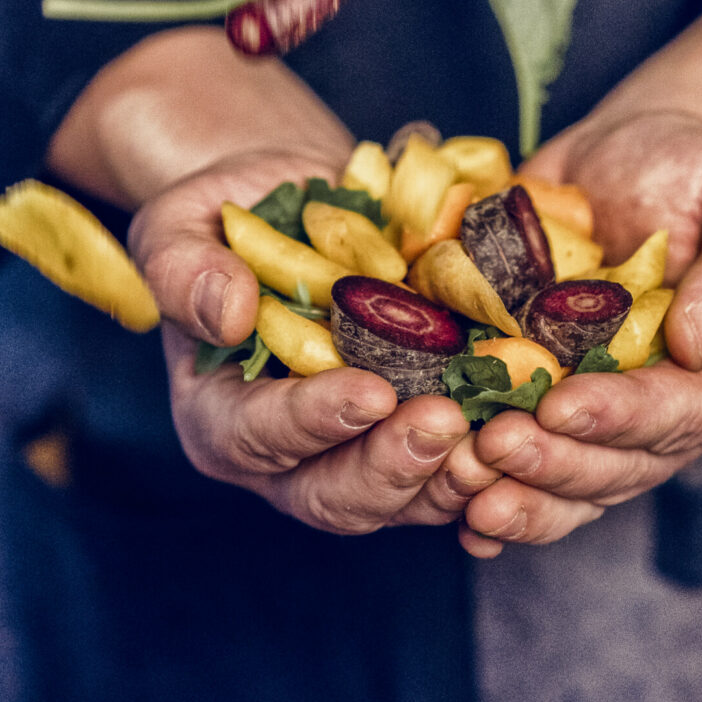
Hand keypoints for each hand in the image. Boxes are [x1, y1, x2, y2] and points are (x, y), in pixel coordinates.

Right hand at [49, 28, 498, 534]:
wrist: (293, 203)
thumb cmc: (225, 214)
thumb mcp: (179, 223)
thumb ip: (183, 268)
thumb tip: (226, 313)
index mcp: (217, 413)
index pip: (257, 435)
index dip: (312, 421)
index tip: (369, 392)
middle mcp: (283, 456)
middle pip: (332, 493)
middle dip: (390, 465)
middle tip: (444, 422)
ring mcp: (352, 452)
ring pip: (400, 498)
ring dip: (449, 476)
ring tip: (495, 439)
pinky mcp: (408, 437)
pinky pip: (448, 472)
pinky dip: (486, 460)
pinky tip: (522, 430)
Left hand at [456, 0, 701, 557]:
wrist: (643, 152)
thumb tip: (699, 340)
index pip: (683, 414)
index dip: (621, 418)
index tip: (561, 407)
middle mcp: (672, 411)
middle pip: (620, 466)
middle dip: (555, 463)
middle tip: (492, 446)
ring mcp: (609, 414)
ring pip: (573, 484)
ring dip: (518, 494)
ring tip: (463, 483)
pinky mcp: (554, 399)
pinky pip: (531, 468)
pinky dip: (496, 495)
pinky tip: (459, 516)